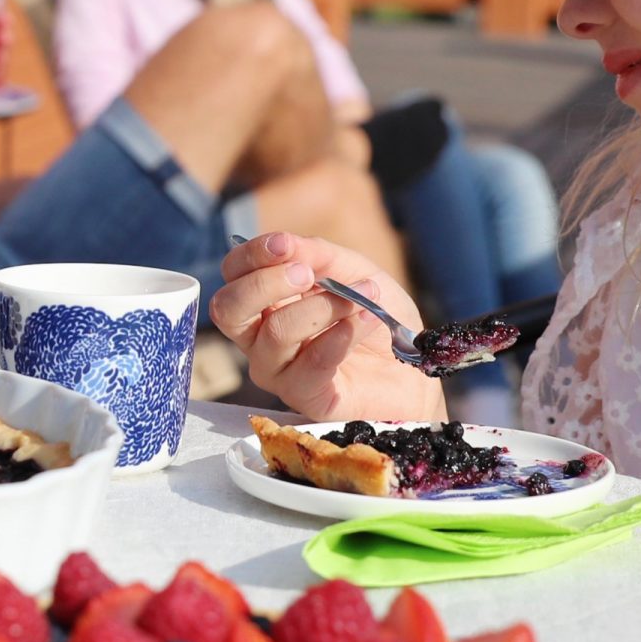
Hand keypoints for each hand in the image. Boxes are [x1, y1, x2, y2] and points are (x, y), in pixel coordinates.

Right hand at [210, 232, 447, 423]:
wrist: (412, 362)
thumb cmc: (373, 314)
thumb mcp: (351, 270)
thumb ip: (316, 254)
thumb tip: (283, 243)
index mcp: (263, 302)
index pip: (232, 275)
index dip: (250, 256)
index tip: (285, 245)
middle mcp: (259, 338)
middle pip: (227, 310)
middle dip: (265, 284)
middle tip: (309, 274)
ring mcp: (279, 372)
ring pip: (276, 334)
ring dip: (324, 307)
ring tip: (364, 297)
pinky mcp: (307, 398)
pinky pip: (313, 364)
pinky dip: (342, 335)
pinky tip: (368, 319)